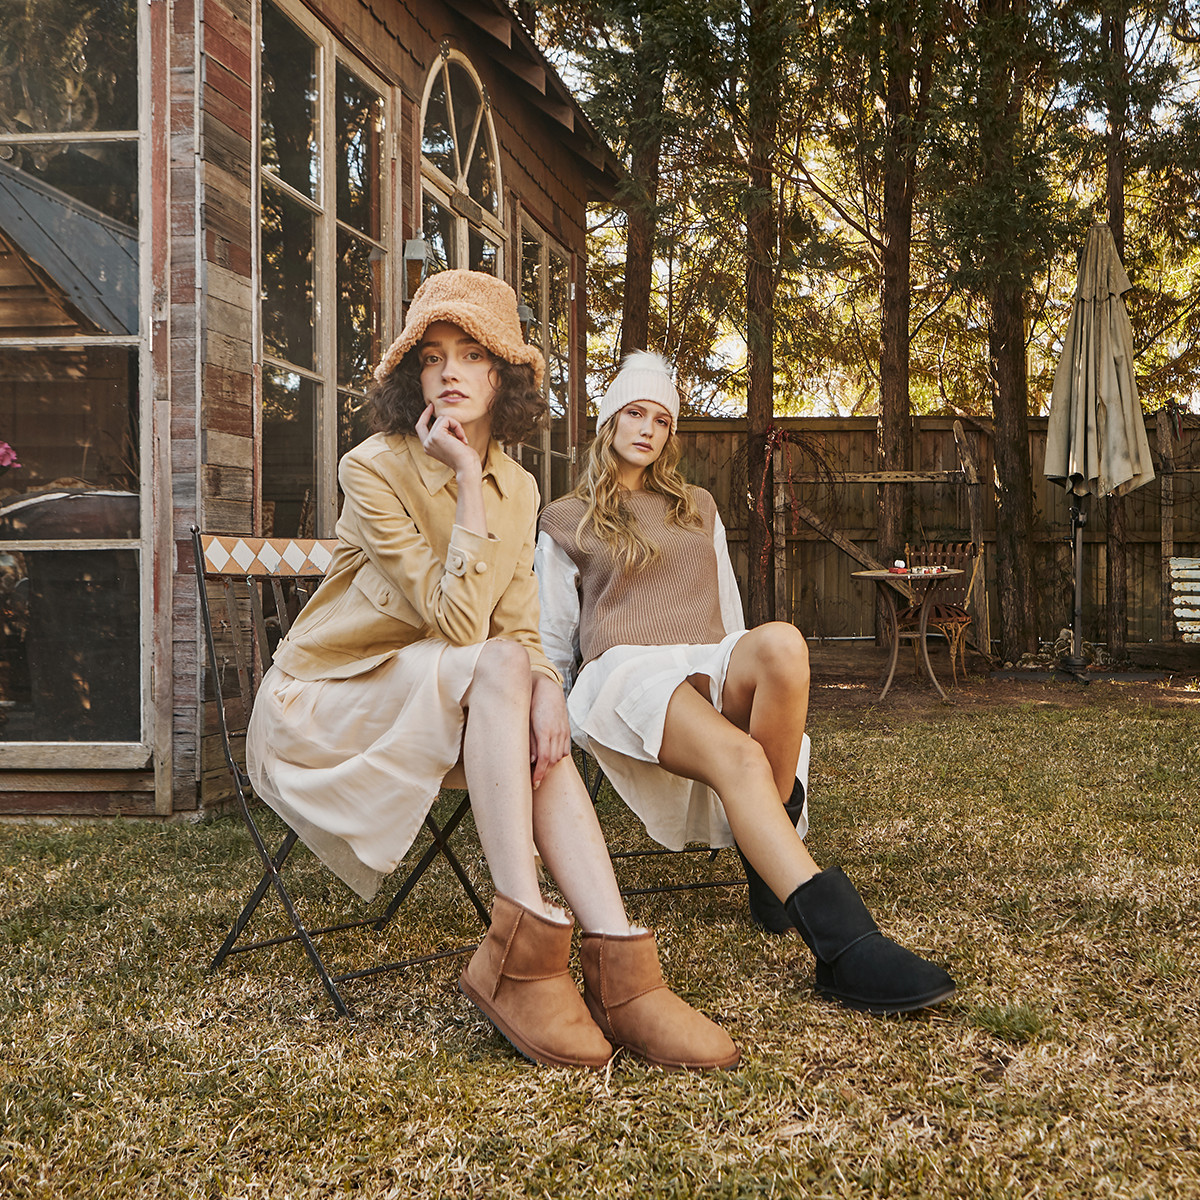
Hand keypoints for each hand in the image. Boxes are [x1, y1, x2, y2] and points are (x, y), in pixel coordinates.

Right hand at [415, 403, 480, 476]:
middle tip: (462, 439)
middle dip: (452, 424)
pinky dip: (457, 426)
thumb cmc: (465, 458)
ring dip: (457, 426)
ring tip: (462, 440)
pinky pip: (447, 419)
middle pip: (437, 421)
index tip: (431, 406)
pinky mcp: (436, 435)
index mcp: (428, 447)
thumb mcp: (452, 444)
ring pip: (443, 418)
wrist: (467, 468)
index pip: (421, 427)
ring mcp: (430, 440)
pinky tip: (462, 439)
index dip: (425, 415)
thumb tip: (446, 419)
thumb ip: (446, 435)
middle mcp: (426, 444)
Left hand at [529, 673, 571, 788]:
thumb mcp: (527, 722)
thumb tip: (533, 760)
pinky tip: (552, 759)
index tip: (534, 782)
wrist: (546, 687)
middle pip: (552, 760)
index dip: (539, 773)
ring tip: (542, 771)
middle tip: (536, 781)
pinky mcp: (566, 730)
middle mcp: (556, 732)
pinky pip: (565, 748)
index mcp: (545, 730)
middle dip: (544, 773)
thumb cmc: (532, 703)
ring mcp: (563, 731)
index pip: (543, 759)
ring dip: (551, 766)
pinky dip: (559, 756)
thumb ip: (530, 741)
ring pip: (559, 756)